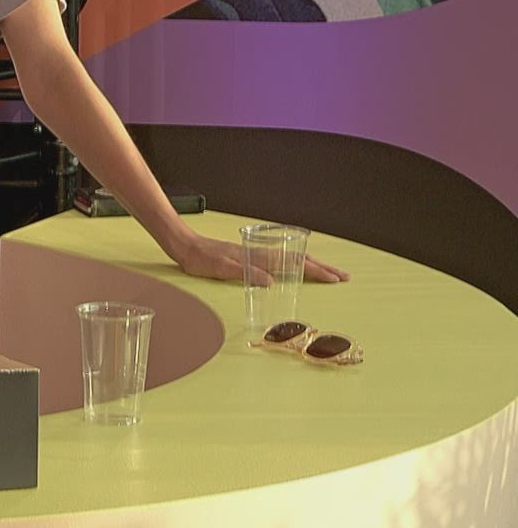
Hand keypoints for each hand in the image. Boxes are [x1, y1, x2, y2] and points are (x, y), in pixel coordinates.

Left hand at [167, 233, 350, 284]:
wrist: (184, 245)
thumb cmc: (199, 258)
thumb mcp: (219, 268)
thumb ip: (244, 273)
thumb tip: (271, 281)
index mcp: (258, 256)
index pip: (294, 263)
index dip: (317, 271)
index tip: (336, 279)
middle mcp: (261, 252)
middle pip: (299, 258)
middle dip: (323, 267)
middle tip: (344, 277)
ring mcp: (256, 252)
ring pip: (291, 258)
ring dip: (312, 264)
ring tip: (329, 272)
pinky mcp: (249, 254)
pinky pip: (280, 259)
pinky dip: (295, 263)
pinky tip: (297, 266)